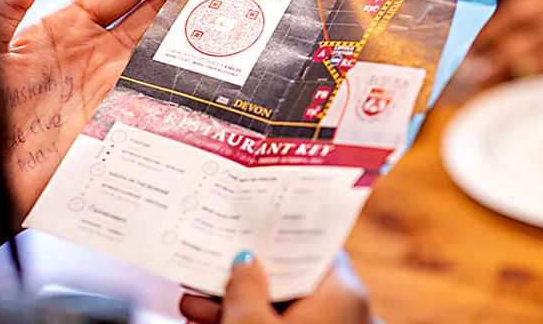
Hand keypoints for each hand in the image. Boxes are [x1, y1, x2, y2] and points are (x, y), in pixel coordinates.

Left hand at [0, 0, 204, 214]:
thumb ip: (10, 1)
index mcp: (63, 30)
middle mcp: (93, 57)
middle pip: (150, 18)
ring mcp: (108, 93)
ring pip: (161, 57)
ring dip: (193, 39)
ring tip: (231, 20)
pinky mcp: (116, 128)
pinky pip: (155, 103)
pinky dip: (183, 89)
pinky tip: (211, 78)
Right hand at [180, 251, 370, 323]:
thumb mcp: (248, 323)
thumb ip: (243, 285)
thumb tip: (245, 263)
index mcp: (343, 293)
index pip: (313, 247)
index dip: (277, 237)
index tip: (247, 228)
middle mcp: (348, 315)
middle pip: (291, 284)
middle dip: (243, 281)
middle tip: (206, 273)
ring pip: (282, 315)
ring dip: (237, 310)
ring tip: (194, 308)